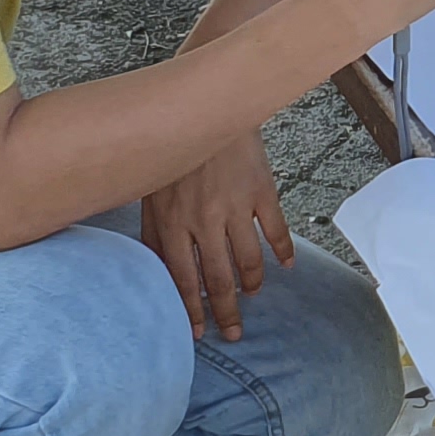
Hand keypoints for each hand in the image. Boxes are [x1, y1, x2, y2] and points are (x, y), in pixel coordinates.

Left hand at [142, 133, 290, 341]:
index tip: (199, 333)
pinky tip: (286, 266)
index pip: (182, 278)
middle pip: (217, 278)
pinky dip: (284, 250)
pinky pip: (276, 229)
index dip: (191, 310)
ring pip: (248, 260)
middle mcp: (204, 218)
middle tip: (233, 333)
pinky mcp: (260, 190)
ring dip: (251, 284)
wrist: (203, 102)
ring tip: (251, 296)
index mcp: (173, 221)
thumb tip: (148, 268)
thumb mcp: (150, 190)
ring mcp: (234, 205)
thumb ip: (150, 230)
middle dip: (225, 311)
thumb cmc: (171, 149)